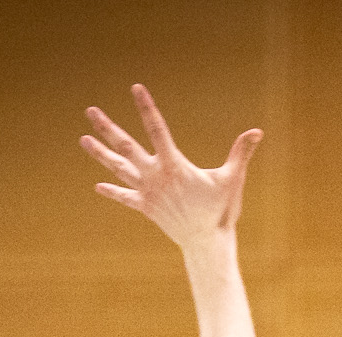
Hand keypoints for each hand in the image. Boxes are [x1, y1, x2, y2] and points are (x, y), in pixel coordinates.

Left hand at [81, 85, 261, 247]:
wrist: (206, 243)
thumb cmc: (221, 211)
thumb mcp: (232, 179)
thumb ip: (241, 153)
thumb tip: (257, 131)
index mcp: (173, 165)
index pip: (157, 129)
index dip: (147, 107)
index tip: (136, 88)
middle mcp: (155, 176)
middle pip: (126, 146)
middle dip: (107, 127)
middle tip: (90, 111)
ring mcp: (148, 192)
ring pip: (119, 169)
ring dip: (101, 153)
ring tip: (84, 139)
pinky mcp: (147, 208)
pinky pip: (126, 197)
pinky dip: (113, 191)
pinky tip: (98, 185)